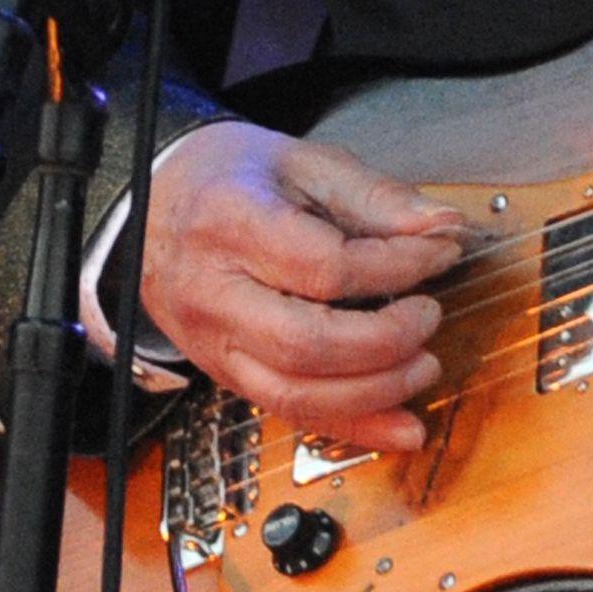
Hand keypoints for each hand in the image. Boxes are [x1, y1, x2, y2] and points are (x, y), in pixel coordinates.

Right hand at [129, 123, 468, 452]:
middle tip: (429, 316)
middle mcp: (215, 293)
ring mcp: (215, 343)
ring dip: (374, 393)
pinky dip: (352, 429)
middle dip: (385, 341)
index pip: (323, 266)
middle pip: (305, 343)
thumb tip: (442, 226)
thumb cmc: (228, 179)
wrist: (150, 209)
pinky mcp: (225, 374)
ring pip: (294, 395)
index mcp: (233, 224)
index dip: (395, 266)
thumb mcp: (301, 162)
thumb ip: (373, 196)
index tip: (440, 252)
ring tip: (423, 365)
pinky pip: (289, 416)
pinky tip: (402, 427)